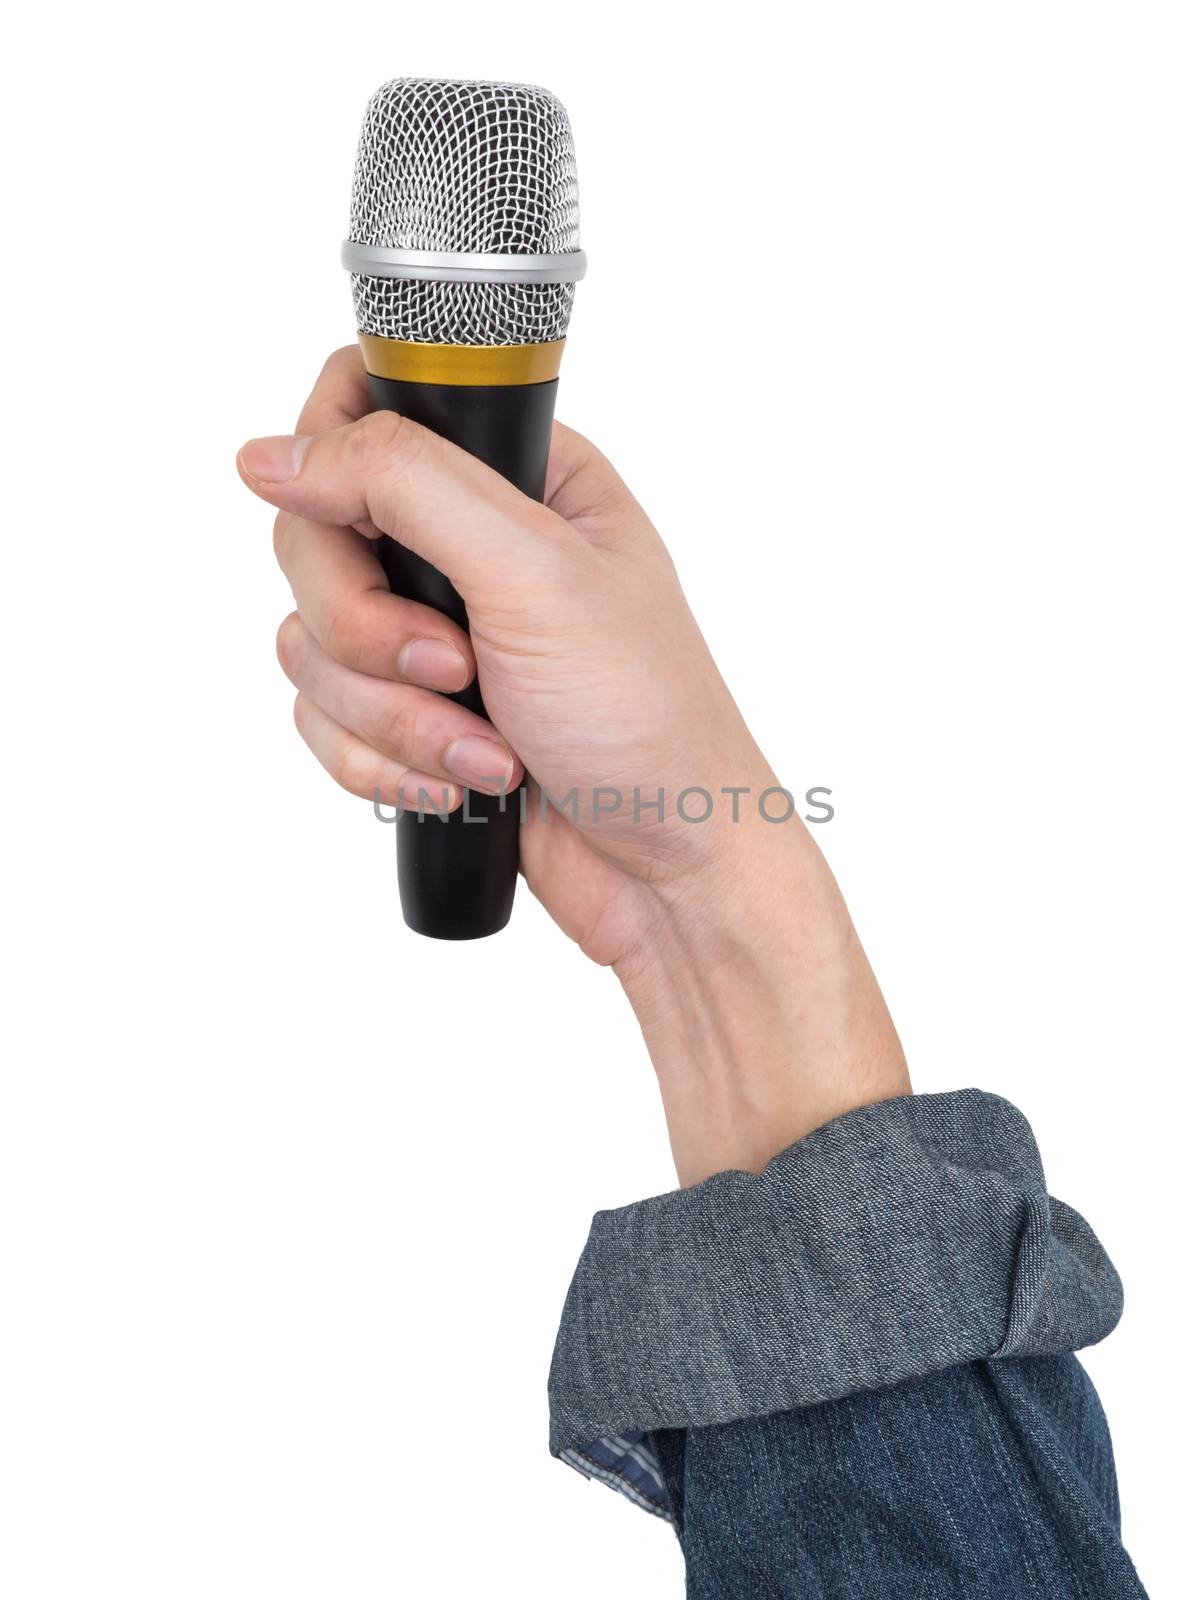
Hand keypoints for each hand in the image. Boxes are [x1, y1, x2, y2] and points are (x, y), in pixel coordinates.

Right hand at [238, 349, 908, 1182]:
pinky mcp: (411, 716)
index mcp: (517, 476)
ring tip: (487, 750)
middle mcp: (467, 546)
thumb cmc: (645, 718)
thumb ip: (404, 485)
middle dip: (369, 633)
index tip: (352, 533)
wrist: (669, 872)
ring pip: (311, 643)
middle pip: (315, 539)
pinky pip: (324, 720)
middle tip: (454, 669)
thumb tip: (274, 454)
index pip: (365, 412)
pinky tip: (463, 786)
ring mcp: (434, 635)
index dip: (331, 468)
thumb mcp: (533, 573)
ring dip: (391, 718)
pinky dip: (385, 764)